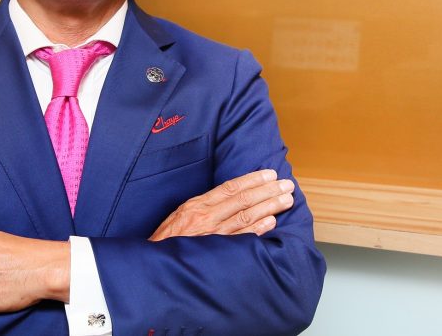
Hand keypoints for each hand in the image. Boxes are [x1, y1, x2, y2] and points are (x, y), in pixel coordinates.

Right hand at [149, 169, 295, 240]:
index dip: (252, 179)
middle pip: (243, 200)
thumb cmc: (166, 241)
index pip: (230, 188)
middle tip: (287, 185)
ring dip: (269, 207)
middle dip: (268, 191)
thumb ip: (202, 206)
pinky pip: (242, 239)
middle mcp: (206, 218)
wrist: (154, 266)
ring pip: (247, 217)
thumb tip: (227, 197)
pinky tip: (272, 222)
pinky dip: (258, 230)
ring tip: (286, 200)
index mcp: (197, 206)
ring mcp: (213, 236)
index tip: (269, 175)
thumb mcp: (180, 216)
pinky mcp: (217, 252)